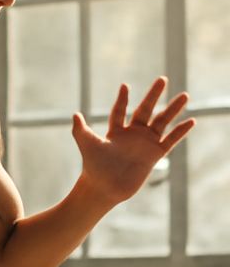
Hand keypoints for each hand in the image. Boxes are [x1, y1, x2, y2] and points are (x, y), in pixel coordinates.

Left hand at [72, 78, 194, 204]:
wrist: (105, 187)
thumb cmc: (93, 167)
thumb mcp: (87, 144)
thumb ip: (80, 129)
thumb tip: (75, 115)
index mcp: (115, 132)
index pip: (120, 111)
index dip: (122, 100)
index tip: (125, 86)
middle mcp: (132, 135)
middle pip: (145, 110)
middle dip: (153, 95)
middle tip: (162, 79)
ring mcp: (145, 144)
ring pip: (162, 122)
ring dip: (173, 109)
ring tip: (185, 95)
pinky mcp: (155, 155)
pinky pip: (171, 140)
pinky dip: (181, 131)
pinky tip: (191, 120)